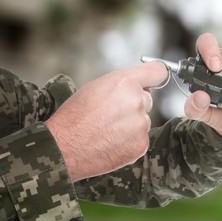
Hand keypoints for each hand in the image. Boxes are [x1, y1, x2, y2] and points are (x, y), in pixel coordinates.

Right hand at [45, 62, 167, 180]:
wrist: (64, 148)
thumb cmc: (75, 116)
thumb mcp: (95, 88)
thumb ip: (122, 85)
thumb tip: (143, 88)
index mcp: (125, 82)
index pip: (158, 71)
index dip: (155, 75)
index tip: (154, 79)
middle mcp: (137, 102)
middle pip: (147, 99)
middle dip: (134, 105)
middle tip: (111, 114)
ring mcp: (141, 125)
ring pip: (143, 121)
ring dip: (131, 125)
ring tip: (106, 131)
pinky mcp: (141, 145)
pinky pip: (140, 139)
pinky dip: (129, 142)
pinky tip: (111, 143)